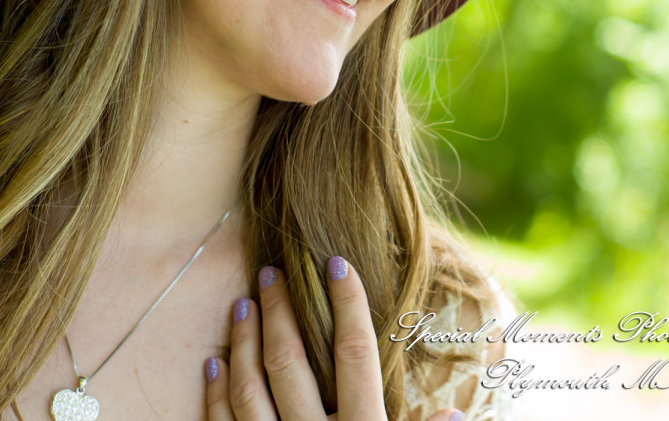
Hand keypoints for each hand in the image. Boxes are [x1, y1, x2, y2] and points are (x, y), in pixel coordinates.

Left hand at [204, 255, 464, 420]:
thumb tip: (456, 418)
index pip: (355, 355)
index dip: (347, 304)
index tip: (335, 264)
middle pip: (291, 363)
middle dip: (280, 313)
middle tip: (269, 273)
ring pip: (251, 390)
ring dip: (243, 344)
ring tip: (242, 306)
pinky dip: (216, 394)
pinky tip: (212, 365)